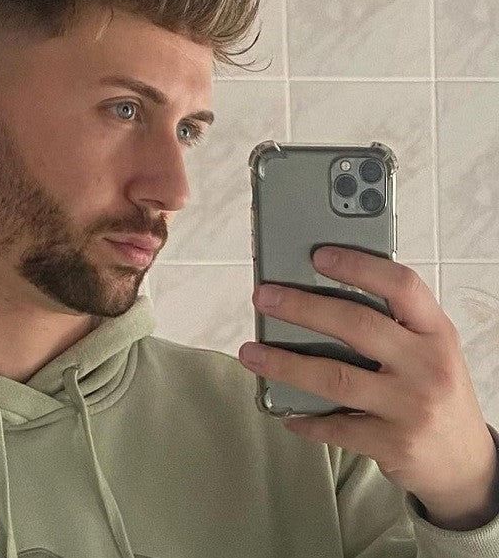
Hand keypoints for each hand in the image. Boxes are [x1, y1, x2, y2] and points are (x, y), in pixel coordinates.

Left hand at [238, 246, 498, 528]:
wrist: (466, 461)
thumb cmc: (434, 389)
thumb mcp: (429, 348)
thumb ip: (392, 321)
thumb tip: (318, 290)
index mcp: (436, 332)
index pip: (402, 285)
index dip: (358, 265)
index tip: (318, 255)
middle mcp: (428, 366)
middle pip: (357, 326)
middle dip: (303, 308)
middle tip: (264, 298)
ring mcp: (411, 407)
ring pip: (336, 378)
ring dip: (285, 364)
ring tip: (251, 353)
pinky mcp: (393, 444)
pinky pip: (336, 427)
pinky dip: (306, 418)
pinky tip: (284, 409)